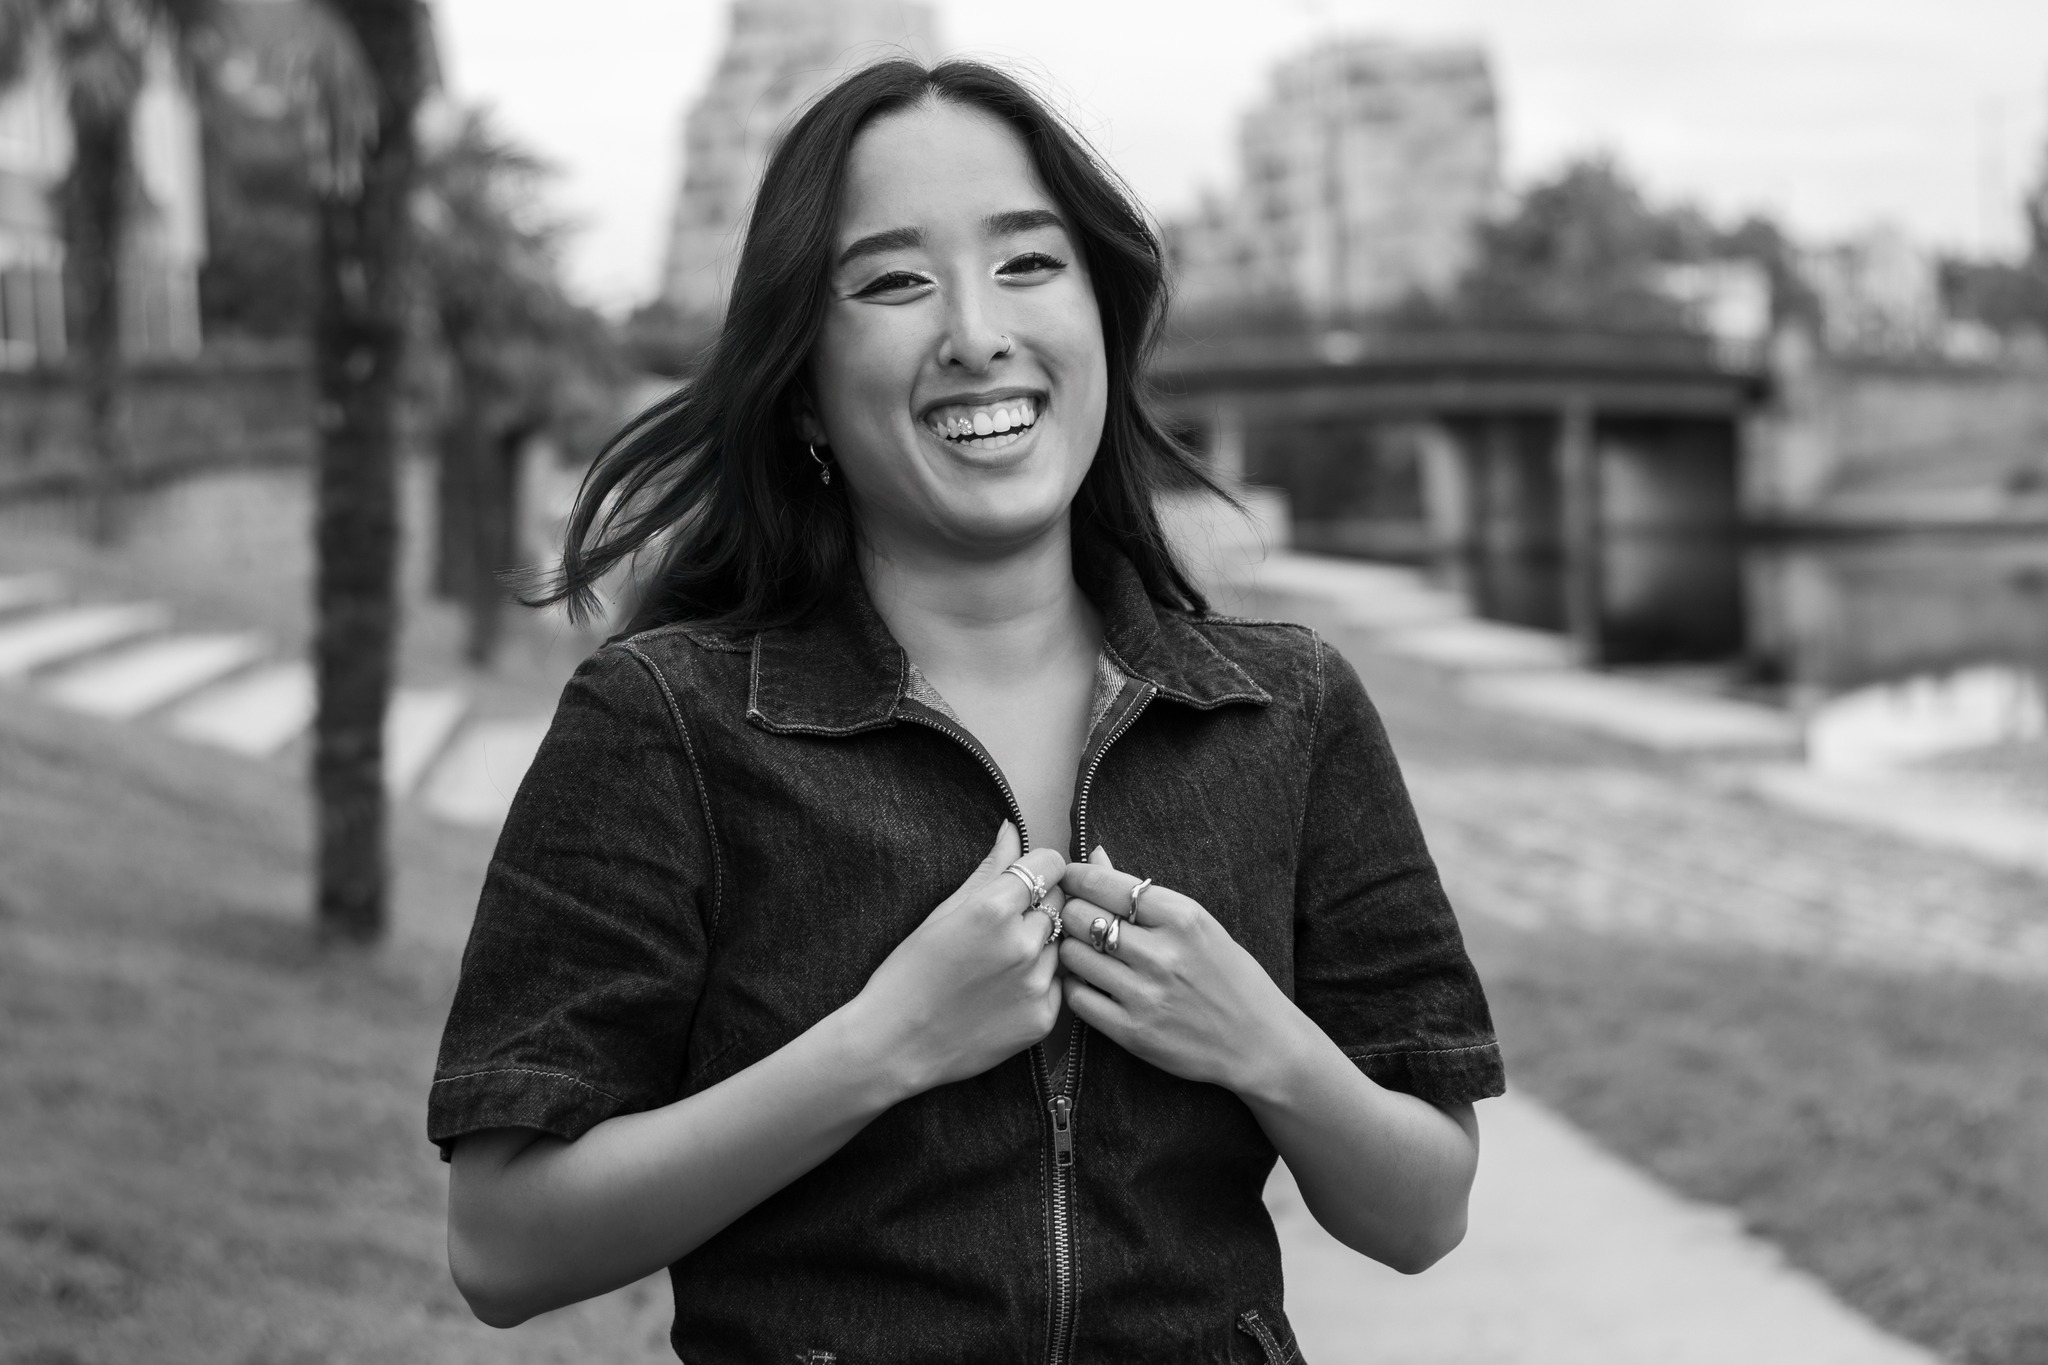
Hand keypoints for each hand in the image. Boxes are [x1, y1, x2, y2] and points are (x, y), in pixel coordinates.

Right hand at [851, 822, 1063, 1094]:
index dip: (1038, 868)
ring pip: (1060, 943)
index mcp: (994, 909)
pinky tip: (1003, 992)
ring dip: (1040, 946)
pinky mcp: (1043, 1018)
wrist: (894, 1044)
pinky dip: (1039, 983)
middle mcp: (1023, 944)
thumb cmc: (909, 973)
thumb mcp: (944, 912)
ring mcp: (1036, 984)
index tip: (1025, 881)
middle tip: (1003, 928)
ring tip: (999, 964)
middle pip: (1060, 902)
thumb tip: (1012, 829)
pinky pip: (1058, 983)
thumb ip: (989, 869)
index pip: (1050, 864)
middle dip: (1039, 906)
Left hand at [1057, 847, 1303, 1092]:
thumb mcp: (1199, 924)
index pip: (1106, 884)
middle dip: (1072, 913)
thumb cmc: (1230, 976)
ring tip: (1087, 951)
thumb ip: (1144, 894)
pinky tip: (1091, 983)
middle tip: (1079, 919)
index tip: (1070, 880)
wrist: (1259, 1042)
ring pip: (1073, 955)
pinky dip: (1076, 986)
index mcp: (1183, 918)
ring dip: (1072, 949)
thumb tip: (1096, 855)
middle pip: (1080, 917)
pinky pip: (1077, 997)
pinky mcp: (1132, 1032)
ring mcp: (1145, 995)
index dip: (1077, 878)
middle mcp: (1162, 954)